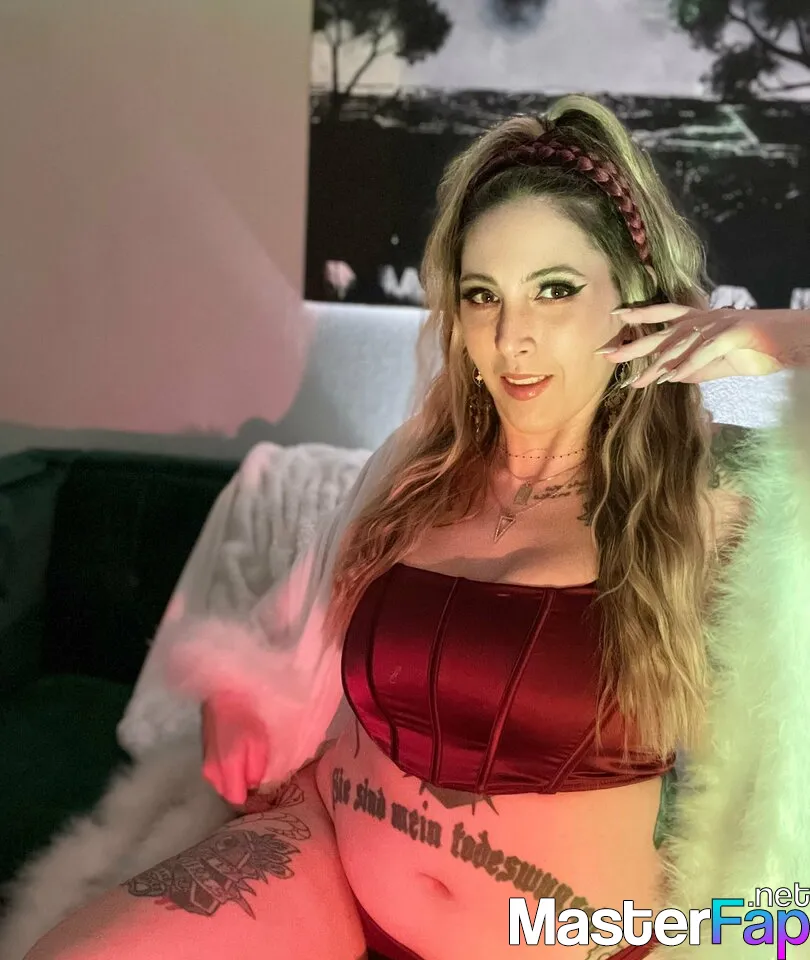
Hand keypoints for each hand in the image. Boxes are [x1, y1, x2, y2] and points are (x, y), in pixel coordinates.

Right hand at [201, 691, 268, 805]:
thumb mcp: (259, 744)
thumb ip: (256, 770)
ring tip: (246, 756)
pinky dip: (227, 763)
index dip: (251, 794)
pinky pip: (217, 768)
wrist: (224, 691)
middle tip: (255, 768)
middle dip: (241, 784)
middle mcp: (210, 771)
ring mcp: (204, 761)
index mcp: (225, 770)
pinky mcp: (204, 750)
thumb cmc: (246, 716)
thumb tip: (252, 785)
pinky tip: (236, 748)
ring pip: (221, 780)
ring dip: (234, 774)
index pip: (236, 799)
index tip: (261, 783)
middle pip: (227, 791)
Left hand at [595, 304, 809, 388]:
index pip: (665, 313)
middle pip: (663, 331)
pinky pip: (707, 351)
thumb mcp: (718, 362)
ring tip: (638, 380)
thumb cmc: (757, 350)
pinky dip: (690, 365)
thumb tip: (669, 377)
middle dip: (634, 344)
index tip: (616, 318)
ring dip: (658, 365)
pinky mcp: (736, 333)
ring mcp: (720, 324)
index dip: (641, 314)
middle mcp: (706, 318)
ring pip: (682, 344)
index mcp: (701, 320)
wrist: (792, 341)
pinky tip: (673, 378)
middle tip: (607, 354)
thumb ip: (694, 368)